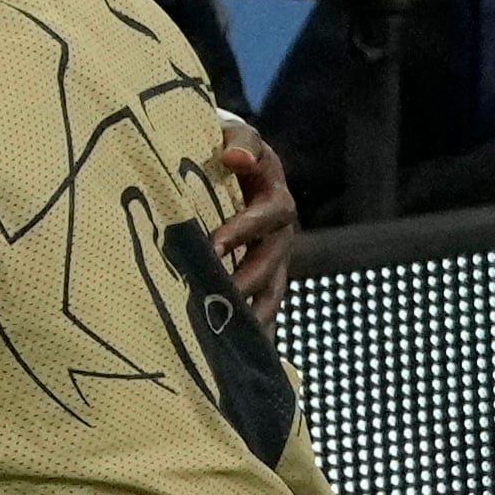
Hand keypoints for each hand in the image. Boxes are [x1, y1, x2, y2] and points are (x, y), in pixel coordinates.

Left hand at [213, 118, 298, 329]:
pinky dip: (251, 333)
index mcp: (273, 195)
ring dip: (252, 314)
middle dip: (244, 280)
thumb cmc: (222, 145)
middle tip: (217, 297)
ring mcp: (272, 259)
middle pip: (271, 262)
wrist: (225, 161)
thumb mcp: (231, 133)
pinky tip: (235, 360)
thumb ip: (238, 138)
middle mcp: (279, 232)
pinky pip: (261, 310)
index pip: (267, 215)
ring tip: (229, 337)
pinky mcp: (260, 280)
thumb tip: (235, 155)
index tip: (215, 245)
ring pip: (270, 293)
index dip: (243, 229)